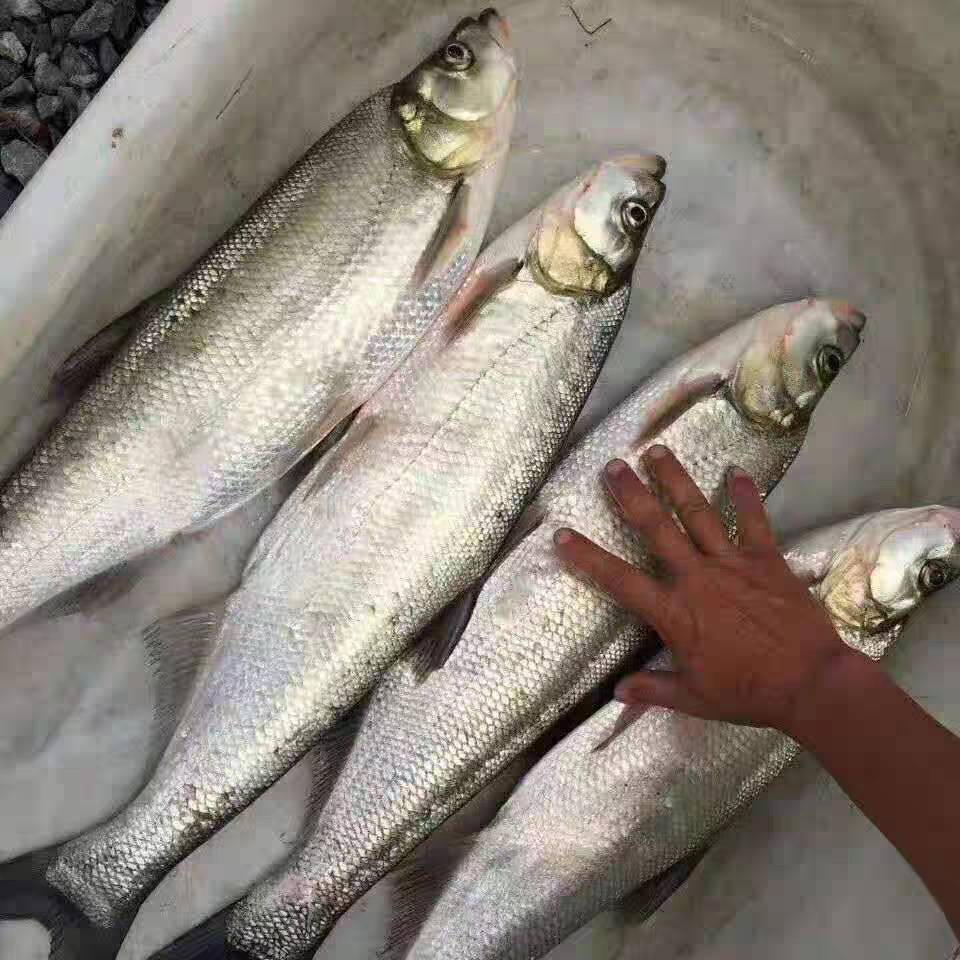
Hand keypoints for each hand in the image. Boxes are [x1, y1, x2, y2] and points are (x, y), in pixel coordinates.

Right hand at [554, 445, 872, 735]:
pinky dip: (745, 495)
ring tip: (658, 451)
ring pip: (697, 514)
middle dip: (631, 495)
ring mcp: (732, 564)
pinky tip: (737, 471)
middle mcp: (696, 578)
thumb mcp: (695, 698)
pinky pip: (753, 522)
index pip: (620, 580)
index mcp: (675, 613)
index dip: (588, 557)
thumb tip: (618, 692)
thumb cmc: (749, 693)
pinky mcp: (766, 560)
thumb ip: (654, 689)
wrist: (810, 684)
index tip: (562, 535)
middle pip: (656, 529)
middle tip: (613, 466)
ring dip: (675, 481)